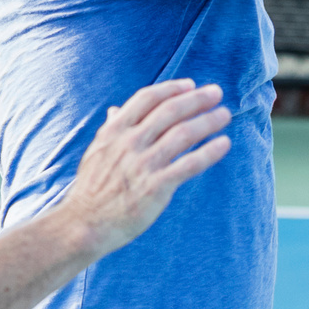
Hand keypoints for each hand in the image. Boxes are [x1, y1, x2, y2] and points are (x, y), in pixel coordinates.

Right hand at [60, 79, 232, 256]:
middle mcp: (130, 143)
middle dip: (196, 99)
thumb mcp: (96, 152)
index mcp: (114, 131)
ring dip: (208, 121)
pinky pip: (189, 164)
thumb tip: (115, 110)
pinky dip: (209, 152)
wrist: (83, 224)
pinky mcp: (156, 186)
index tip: (190, 84)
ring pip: (183, 134)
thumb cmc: (91, 189)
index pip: (147, 98)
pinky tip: (224, 144)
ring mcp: (143, 164)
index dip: (171, 88)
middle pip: (170, 111)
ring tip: (225, 115)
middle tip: (217, 92)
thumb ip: (111, 129)